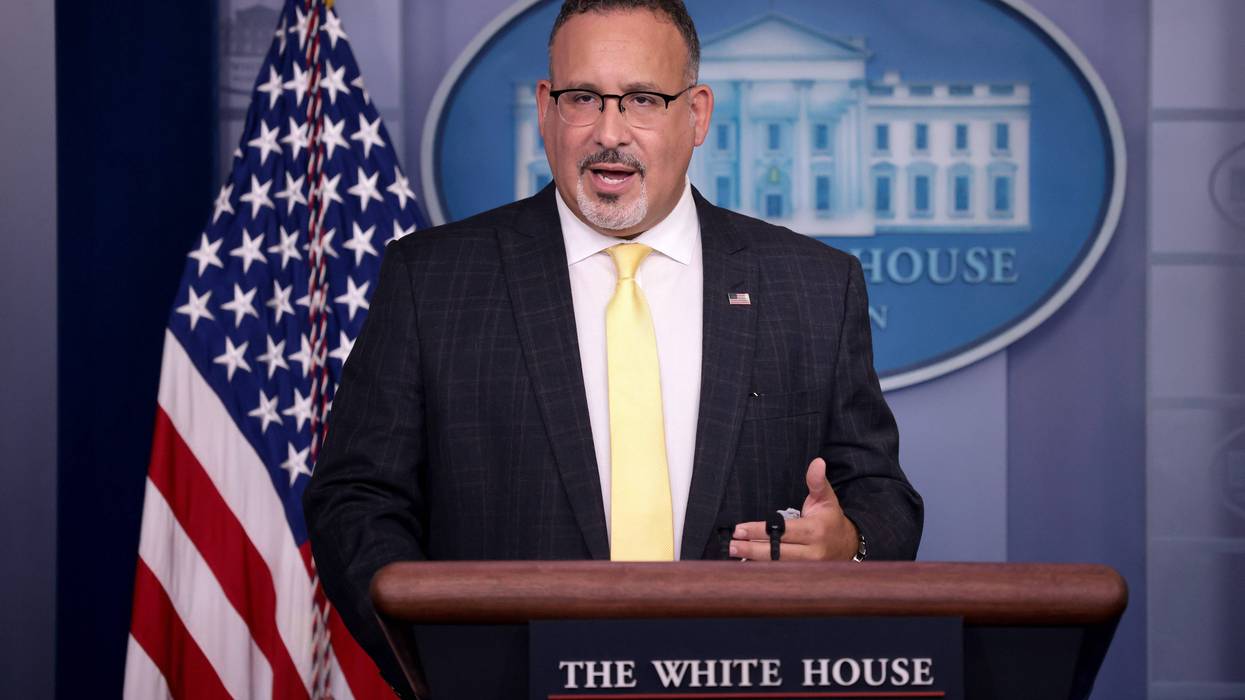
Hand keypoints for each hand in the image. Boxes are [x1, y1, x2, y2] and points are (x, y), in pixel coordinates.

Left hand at [729, 457, 858, 560]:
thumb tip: (818, 462)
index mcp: (815, 531)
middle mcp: (813, 552)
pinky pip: (781, 573)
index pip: (782, 531)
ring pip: (777, 565)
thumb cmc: (830, 519)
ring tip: (734, 553)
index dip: (760, 531)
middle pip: (777, 552)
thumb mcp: (826, 498)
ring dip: (753, 560)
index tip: (740, 529)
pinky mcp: (805, 576)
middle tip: (731, 544)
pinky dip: (763, 568)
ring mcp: (809, 567)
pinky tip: (746, 564)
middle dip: (752, 548)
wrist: (848, 544)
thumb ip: (817, 481)